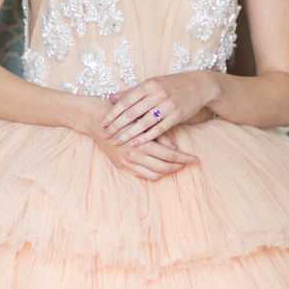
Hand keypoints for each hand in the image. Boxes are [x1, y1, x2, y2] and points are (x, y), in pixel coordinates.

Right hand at [79, 98, 198, 180]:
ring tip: (177, 166)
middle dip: (179, 166)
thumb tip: (175, 148)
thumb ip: (158, 134)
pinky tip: (161, 168)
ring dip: (168, 171)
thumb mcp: (141, 119)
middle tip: (190, 163)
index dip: (184, 158)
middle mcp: (134, 155)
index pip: (169, 155)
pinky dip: (154, 174)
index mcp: (141, 142)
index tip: (195, 159)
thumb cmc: (119, 113)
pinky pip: (142, 175)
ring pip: (154, 174)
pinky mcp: (120, 165)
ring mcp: (126, 162)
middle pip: (164, 167)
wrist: (93, 119)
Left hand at [101, 71, 219, 147]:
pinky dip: (146, 137)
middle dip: (117, 125)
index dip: (113, 113)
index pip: (126, 101)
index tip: (102, 123)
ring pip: (144, 122)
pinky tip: (136, 143)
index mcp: (148, 84)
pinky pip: (158, 128)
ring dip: (129, 133)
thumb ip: (131, 92)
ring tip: (117, 141)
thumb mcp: (151, 83)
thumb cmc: (172, 85)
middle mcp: (157, 94)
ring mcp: (167, 105)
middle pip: (132, 112)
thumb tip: (111, 98)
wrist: (199, 85)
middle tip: (105, 135)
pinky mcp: (177, 115)